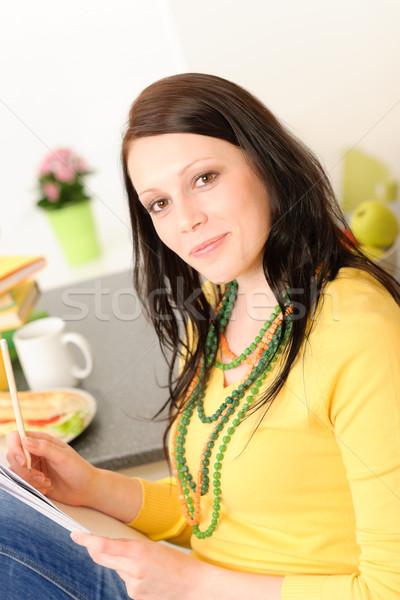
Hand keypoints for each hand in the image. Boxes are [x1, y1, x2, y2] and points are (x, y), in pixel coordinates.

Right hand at [6, 430, 96, 505]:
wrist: (85, 489)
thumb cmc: (78, 469)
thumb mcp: (63, 457)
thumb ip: (45, 448)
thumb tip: (24, 440)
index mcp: (41, 440)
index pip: (16, 437)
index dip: (15, 448)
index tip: (24, 462)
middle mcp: (34, 452)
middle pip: (12, 456)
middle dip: (25, 470)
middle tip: (42, 477)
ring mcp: (32, 466)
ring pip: (16, 472)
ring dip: (30, 481)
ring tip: (48, 482)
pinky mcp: (31, 480)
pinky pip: (22, 484)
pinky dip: (33, 488)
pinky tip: (47, 488)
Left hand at [71, 533, 201, 599]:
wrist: (193, 586)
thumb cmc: (175, 562)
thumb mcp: (152, 547)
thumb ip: (129, 548)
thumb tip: (107, 548)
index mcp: (138, 551)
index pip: (103, 546)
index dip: (86, 540)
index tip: (75, 534)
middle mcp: (132, 569)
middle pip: (102, 558)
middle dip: (94, 548)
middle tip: (86, 539)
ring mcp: (132, 585)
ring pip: (115, 569)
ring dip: (119, 563)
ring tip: (143, 562)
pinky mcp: (135, 596)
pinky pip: (124, 581)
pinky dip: (129, 575)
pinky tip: (146, 575)